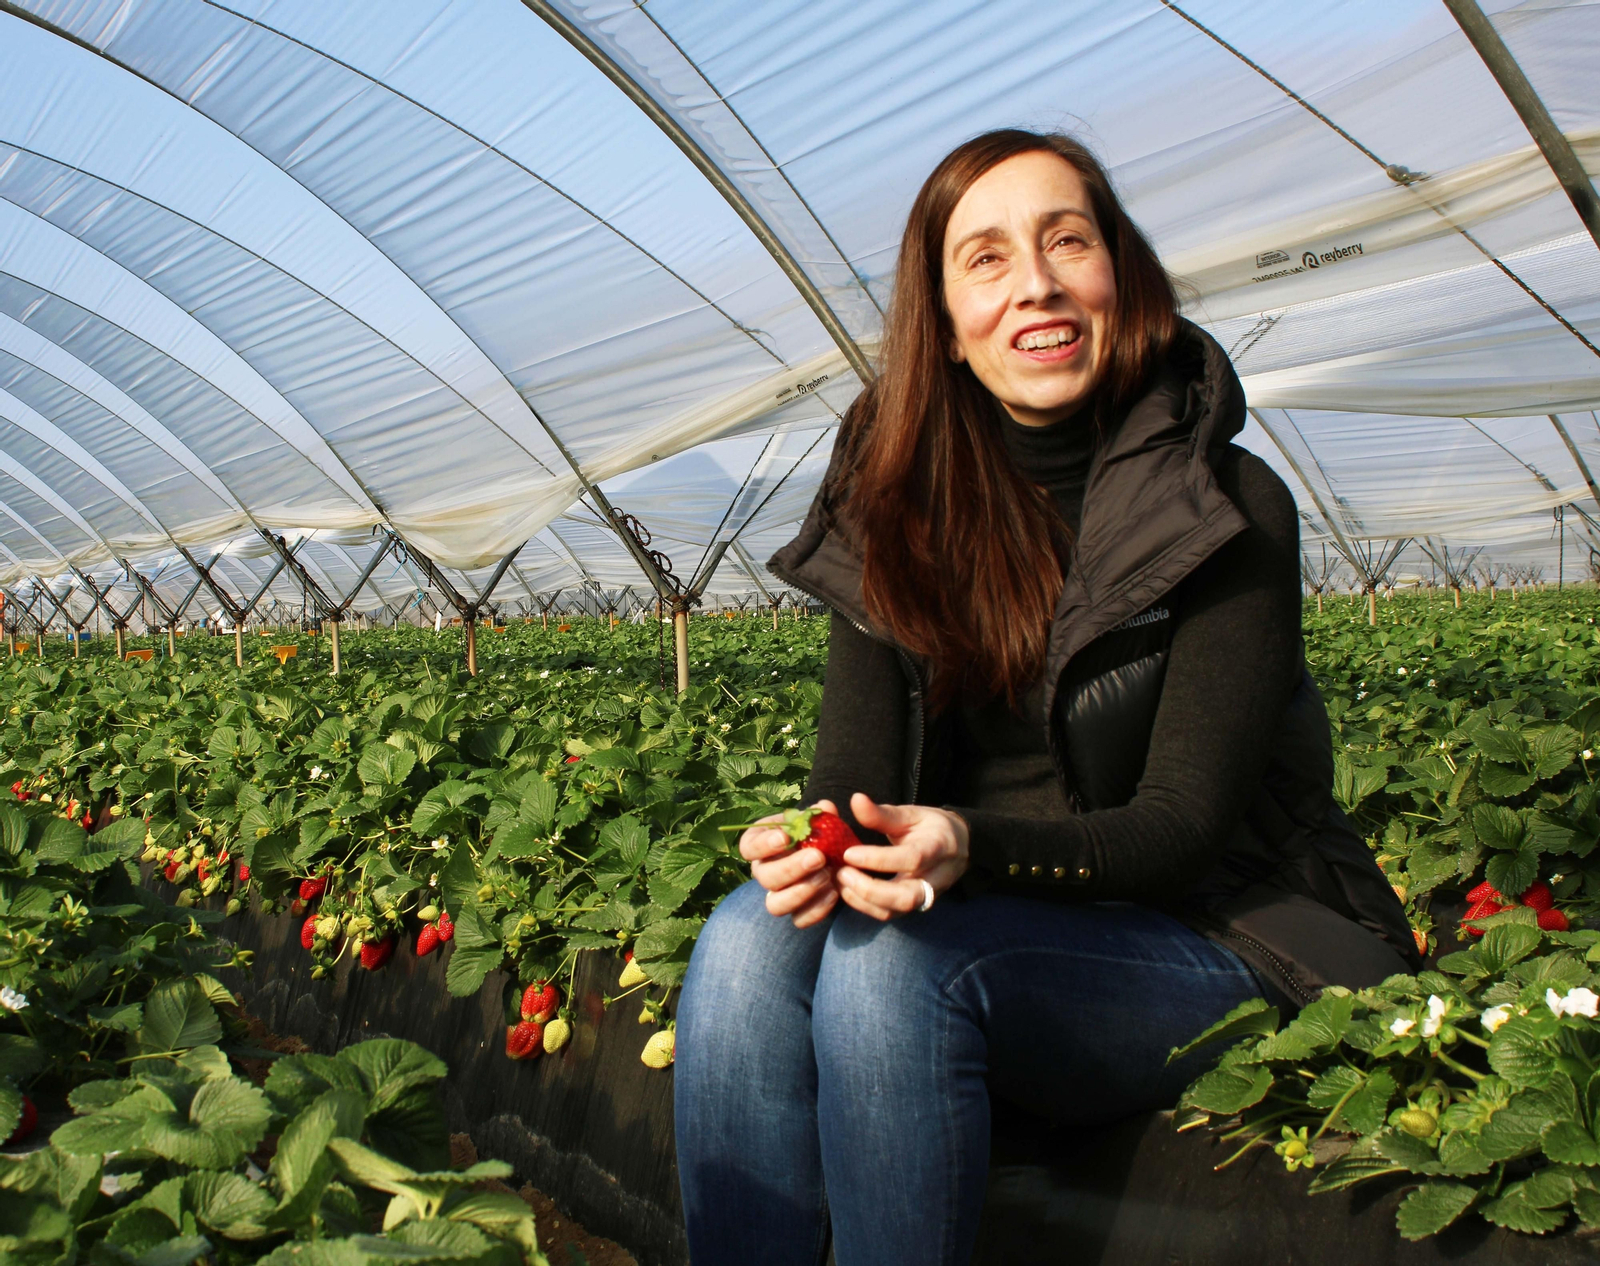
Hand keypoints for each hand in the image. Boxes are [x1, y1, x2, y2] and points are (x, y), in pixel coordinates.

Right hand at [740, 799, 841, 927]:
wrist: (828, 854)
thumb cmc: (814, 832)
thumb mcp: (816, 820)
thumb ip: (820, 815)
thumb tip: (825, 807)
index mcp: (760, 845)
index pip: (749, 847)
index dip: (764, 844)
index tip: (785, 837)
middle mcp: (763, 872)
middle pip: (765, 878)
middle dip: (791, 868)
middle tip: (818, 857)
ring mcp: (778, 895)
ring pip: (775, 905)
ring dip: (801, 892)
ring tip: (827, 877)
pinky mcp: (796, 912)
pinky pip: (799, 920)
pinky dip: (816, 910)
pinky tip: (834, 892)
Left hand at [835, 792, 968, 920]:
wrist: (959, 846)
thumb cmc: (931, 827)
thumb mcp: (911, 814)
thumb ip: (882, 813)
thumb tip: (855, 799)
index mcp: (937, 848)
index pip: (911, 859)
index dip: (878, 859)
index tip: (849, 853)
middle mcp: (935, 878)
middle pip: (905, 897)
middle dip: (869, 889)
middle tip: (842, 873)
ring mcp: (926, 896)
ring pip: (896, 910)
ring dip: (863, 901)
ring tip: (841, 881)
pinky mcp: (914, 906)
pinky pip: (890, 914)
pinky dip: (865, 906)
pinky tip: (848, 891)